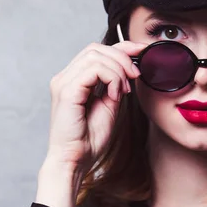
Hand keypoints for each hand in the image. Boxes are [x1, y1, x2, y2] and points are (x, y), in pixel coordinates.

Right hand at [39, 40, 147, 206]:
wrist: (75, 160)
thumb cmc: (89, 139)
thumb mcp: (109, 105)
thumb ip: (115, 86)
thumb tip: (128, 70)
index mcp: (74, 80)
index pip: (97, 51)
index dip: (122, 46)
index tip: (143, 50)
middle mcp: (65, 77)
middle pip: (96, 48)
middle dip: (122, 57)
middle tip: (136, 76)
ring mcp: (63, 83)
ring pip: (95, 55)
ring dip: (117, 69)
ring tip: (124, 91)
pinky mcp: (66, 91)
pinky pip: (93, 70)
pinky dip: (110, 78)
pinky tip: (114, 94)